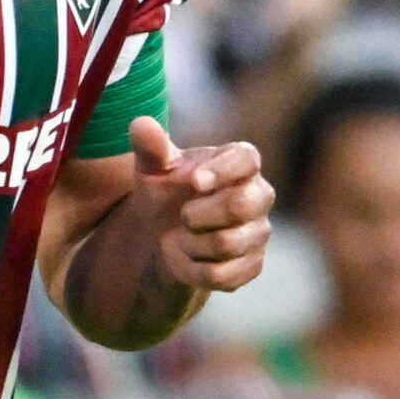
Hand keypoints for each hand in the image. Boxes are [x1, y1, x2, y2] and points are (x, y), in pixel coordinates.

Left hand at [129, 118, 271, 294]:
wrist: (166, 235)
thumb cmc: (166, 190)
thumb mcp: (153, 169)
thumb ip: (151, 148)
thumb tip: (140, 123)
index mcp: (240, 162)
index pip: (246, 159)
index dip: (222, 170)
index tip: (193, 181)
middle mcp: (259, 194)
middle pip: (241, 205)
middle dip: (199, 214)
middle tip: (182, 215)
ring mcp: (259, 231)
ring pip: (229, 243)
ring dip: (192, 244)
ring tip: (183, 236)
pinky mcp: (253, 264)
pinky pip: (225, 274)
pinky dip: (196, 269)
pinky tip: (190, 259)